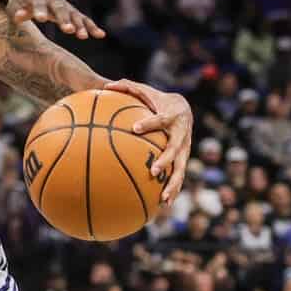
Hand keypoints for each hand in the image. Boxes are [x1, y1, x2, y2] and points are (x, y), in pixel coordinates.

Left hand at [6, 0, 104, 39]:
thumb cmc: (22, 1)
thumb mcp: (16, 5)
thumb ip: (19, 12)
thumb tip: (17, 17)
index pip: (39, 6)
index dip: (40, 11)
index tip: (40, 18)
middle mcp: (54, 1)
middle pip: (60, 11)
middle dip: (65, 20)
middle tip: (69, 30)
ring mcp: (65, 6)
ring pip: (74, 15)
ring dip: (80, 26)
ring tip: (84, 36)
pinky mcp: (72, 12)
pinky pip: (84, 19)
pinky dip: (92, 27)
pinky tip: (101, 35)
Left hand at [105, 79, 192, 204]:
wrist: (184, 107)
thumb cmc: (158, 99)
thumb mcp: (146, 91)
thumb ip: (128, 88)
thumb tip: (106, 85)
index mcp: (172, 116)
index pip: (161, 119)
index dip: (150, 124)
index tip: (136, 128)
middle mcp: (181, 134)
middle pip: (175, 149)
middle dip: (165, 161)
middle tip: (152, 172)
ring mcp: (185, 149)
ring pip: (181, 168)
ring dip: (173, 184)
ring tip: (163, 199)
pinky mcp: (183, 159)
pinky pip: (178, 176)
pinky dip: (172, 190)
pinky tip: (161, 205)